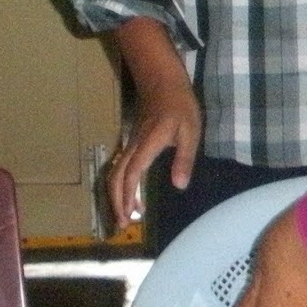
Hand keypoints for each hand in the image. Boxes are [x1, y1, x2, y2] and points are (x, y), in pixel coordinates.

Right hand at [109, 77, 200, 231]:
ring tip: (125, 215)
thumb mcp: (191, 131)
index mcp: (148, 144)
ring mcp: (131, 144)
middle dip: (117, 201)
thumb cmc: (180, 106)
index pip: (132, 173)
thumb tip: (179, 185)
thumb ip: (184, 158)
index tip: (131, 214)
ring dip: (117, 194)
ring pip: (115, 172)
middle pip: (117, 177)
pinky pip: (121, 167)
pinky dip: (121, 185)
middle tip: (123, 224)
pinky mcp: (132, 144)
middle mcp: (134, 146)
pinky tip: (131, 196)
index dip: (129, 195)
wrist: (162, 82)